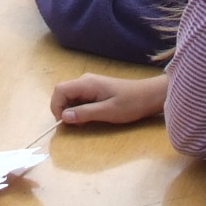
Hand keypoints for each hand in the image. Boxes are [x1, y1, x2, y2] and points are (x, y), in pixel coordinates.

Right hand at [50, 73, 167, 127]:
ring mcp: (89, 85)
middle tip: (76, 124)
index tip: (64, 122)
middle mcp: (85, 81)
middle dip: (64, 110)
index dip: (56, 106)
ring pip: (70, 97)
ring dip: (72, 111)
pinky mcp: (94, 90)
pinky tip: (91, 116)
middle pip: (63, 93)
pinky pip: (79, 99)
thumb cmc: (131, 104)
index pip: (59, 90)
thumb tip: (64, 117)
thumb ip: (85, 113)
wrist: (149, 96)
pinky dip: (79, 109)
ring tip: (86, 121)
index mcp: (86, 83)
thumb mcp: (107, 112)